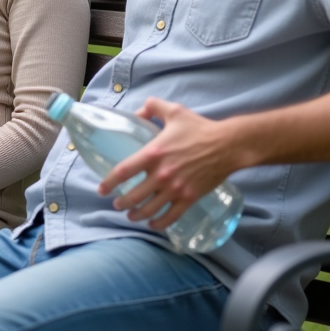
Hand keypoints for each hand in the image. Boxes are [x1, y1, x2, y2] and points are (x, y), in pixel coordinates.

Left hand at [98, 97, 243, 230]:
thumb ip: (152, 107)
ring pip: (149, 210)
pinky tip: (153, 224)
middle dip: (121, 203)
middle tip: (118, 203)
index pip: (123, 171)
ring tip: (131, 215)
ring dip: (136, 215)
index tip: (102, 189)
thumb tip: (137, 112)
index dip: (109, 182)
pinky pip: (170, 217)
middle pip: (133, 196)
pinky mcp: (189, 198)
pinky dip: (158, 224)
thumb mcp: (173, 111)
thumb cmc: (199, 128)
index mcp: (153, 153)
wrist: (227, 145)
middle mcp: (161, 174)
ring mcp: (175, 189)